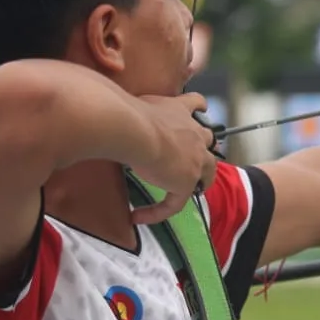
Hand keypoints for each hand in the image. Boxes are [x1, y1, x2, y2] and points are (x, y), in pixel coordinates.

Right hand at [130, 93, 218, 223]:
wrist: (134, 129)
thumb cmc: (128, 114)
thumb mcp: (133, 106)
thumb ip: (132, 112)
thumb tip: (111, 110)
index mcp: (180, 109)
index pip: (195, 103)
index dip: (198, 107)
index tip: (200, 109)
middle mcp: (193, 132)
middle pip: (208, 140)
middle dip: (204, 148)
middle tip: (194, 158)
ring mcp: (194, 159)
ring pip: (207, 171)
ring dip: (200, 180)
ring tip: (190, 190)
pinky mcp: (185, 183)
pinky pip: (175, 204)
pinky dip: (157, 211)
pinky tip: (139, 215)